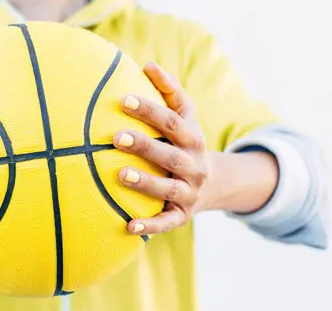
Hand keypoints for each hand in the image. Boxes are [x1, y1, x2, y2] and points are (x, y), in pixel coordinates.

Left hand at [113, 62, 210, 234]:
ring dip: (146, 182)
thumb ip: (170, 91)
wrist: (215, 184)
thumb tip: (147, 64)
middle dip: (145, 145)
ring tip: (121, 174)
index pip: (172, 121)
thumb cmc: (186, 143)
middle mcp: (194, 165)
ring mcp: (189, 192)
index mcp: (193, 138)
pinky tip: (128, 226)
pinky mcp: (182, 215)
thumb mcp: (187, 118)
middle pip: (171, 154)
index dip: (149, 110)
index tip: (124, 100)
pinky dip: (149, 226)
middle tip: (116, 136)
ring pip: (168, 188)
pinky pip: (166, 222)